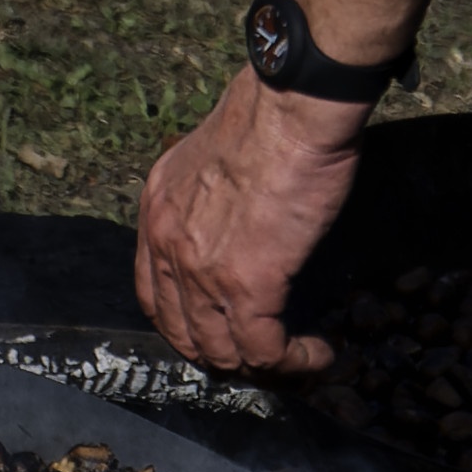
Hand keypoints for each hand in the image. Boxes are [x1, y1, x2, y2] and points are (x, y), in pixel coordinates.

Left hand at [135, 73, 362, 371]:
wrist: (292, 103)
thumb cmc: (270, 113)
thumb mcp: (214, 155)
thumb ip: (211, 195)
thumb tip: (235, 222)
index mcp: (158, 209)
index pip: (153, 294)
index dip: (187, 326)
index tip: (222, 333)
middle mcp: (169, 243)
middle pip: (183, 333)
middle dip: (224, 356)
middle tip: (266, 358)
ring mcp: (203, 269)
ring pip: (222, 352)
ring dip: (264, 368)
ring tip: (299, 360)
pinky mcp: (248, 284)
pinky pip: (264, 350)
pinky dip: (293, 363)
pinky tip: (318, 354)